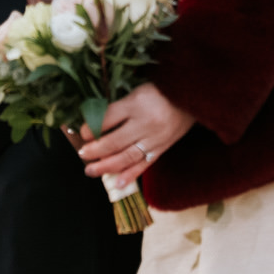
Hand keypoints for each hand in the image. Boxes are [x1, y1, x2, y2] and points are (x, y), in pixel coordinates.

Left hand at [76, 84, 194, 182]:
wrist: (192, 97)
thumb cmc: (161, 90)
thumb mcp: (138, 90)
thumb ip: (119, 107)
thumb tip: (96, 124)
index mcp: (136, 104)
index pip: (108, 118)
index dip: (91, 127)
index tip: (81, 133)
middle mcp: (144, 123)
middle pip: (115, 141)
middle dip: (95, 150)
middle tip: (82, 154)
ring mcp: (154, 139)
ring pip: (127, 157)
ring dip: (106, 166)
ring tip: (91, 171)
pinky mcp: (162, 149)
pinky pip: (144, 164)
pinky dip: (130, 175)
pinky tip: (117, 183)